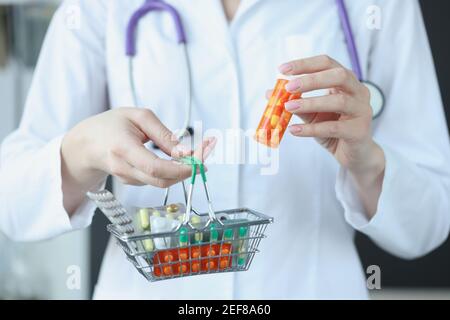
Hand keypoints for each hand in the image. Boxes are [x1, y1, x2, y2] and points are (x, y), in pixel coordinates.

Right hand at [61, 107, 215, 213]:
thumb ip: (163, 134)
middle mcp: (123, 168)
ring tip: (198, 153)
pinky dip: (173, 171)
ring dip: (183, 171)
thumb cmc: (111, 125)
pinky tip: (179, 159)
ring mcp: (127, 178)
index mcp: (123, 148)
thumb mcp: (138, 117)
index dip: (181, 168)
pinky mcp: (132, 182)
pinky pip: (157, 179)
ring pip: (162, 182)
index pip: (155, 167)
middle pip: (162, 180)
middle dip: (188, 171)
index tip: (201, 159)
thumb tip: (186, 151)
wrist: (86, 144)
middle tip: (206, 154)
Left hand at [275, 55, 385, 216]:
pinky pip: (334, 128)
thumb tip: (269, 93)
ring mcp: (362, 111)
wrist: (354, 154)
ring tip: (288, 107)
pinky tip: (294, 130)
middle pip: (339, 76)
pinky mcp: (358, 132)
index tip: (282, 68)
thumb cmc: (333, 128)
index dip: (305, 64)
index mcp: (346, 82)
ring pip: (339, 102)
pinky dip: (312, 129)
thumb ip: (295, 102)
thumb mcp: (312, 113)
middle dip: (311, 79)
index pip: (327, 63)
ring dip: (310, 103)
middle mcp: (358, 92)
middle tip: (288, 86)